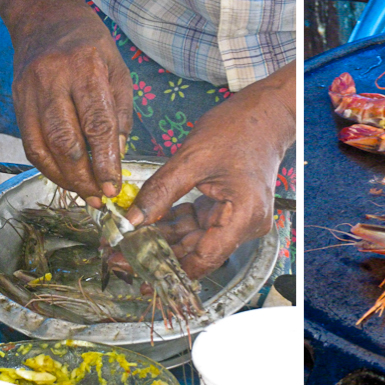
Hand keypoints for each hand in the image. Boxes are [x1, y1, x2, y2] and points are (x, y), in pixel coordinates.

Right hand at [12, 5, 132, 203]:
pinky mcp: (16, 100)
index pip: (97, 124)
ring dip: (65, 178)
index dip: (106, 160)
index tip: (114, 186)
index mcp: (87, 69)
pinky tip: (64, 178)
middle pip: (67, 141)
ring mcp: (30, 90)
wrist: (45, 18)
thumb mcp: (118, 71)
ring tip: (85, 195)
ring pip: (44, 146)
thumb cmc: (91, 47)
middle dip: (85, 177)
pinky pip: (29, 143)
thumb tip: (119, 155)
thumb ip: (121, 114)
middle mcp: (54, 79)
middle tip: (100, 197)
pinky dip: (47, 166)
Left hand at [127, 61, 295, 277]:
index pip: (204, 259)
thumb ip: (160, 192)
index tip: (134, 270)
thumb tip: (131, 221)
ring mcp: (240, 220)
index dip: (167, 269)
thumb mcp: (192, 158)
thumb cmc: (237, 129)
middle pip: (197, 252)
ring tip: (126, 243)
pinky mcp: (231, 211)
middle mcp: (246, 225)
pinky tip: (147, 225)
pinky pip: (199, 225)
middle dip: (159, 255)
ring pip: (195, 240)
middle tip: (118, 257)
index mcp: (244, 216)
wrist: (265, 114)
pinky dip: (175, 225)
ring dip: (163, 241)